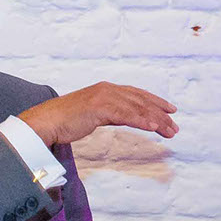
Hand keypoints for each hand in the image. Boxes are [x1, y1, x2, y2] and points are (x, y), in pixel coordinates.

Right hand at [18, 82, 176, 146]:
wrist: (45, 122)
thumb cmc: (64, 121)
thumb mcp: (91, 113)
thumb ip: (108, 113)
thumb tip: (122, 118)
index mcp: (105, 89)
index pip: (136, 94)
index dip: (156, 101)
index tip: (171, 111)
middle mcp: (107, 90)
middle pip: (141, 101)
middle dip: (161, 113)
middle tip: (175, 126)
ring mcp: (103, 97)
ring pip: (137, 108)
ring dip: (156, 120)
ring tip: (170, 131)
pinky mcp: (99, 108)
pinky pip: (126, 115)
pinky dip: (142, 121)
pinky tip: (153, 128)